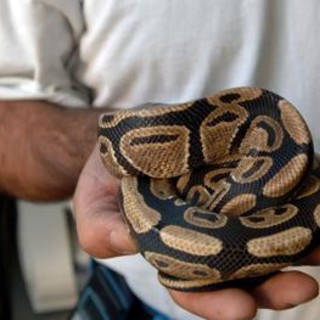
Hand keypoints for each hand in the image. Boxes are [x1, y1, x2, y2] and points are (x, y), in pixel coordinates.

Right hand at [73, 145, 319, 319]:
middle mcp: (202, 231)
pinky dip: (291, 200)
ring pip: (261, 233)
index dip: (215, 302)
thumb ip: (101, 230)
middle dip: (271, 283)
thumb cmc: (107, 175)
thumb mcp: (93, 204)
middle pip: (239, 268)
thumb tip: (128, 241)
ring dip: (294, 244)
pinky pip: (266, 191)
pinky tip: (310, 200)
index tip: (241, 308)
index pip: (193, 286)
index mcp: (170, 248)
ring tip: (319, 246)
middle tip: (301, 285)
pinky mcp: (234, 173)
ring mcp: (222, 203)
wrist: (129, 137)